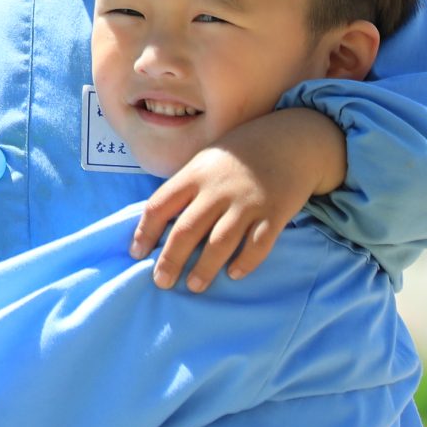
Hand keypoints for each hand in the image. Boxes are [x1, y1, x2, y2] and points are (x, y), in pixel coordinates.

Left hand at [130, 106, 346, 291]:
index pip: (160, 205)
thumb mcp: (204, 162)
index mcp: (194, 174)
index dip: (145, 231)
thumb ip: (185, 189)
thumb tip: (158, 225)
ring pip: (220, 241)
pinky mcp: (275, 213)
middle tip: (161, 282)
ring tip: (194, 286)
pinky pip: (258, 244)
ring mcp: (247, 202)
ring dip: (204, 267)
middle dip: (170, 259)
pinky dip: (245, 262)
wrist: (290, 140)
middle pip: (187, 228)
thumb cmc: (238, 155)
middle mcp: (218, 189)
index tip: (136, 254)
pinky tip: (234, 274)